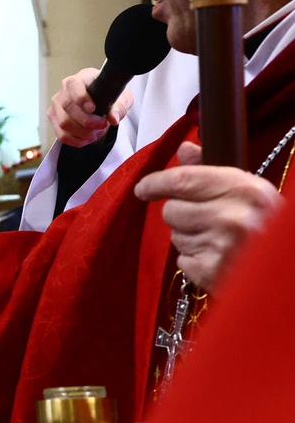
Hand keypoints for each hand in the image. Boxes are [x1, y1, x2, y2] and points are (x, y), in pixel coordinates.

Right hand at [47, 68, 134, 147]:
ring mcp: (56, 105)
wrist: (100, 100)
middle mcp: (64, 91)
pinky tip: (87, 139)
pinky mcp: (54, 119)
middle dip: (86, 121)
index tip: (93, 109)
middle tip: (102, 125)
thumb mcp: (121, 98)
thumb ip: (119, 107)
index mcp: (80, 79)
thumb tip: (113, 119)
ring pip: (64, 123)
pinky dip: (76, 140)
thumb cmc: (109, 96)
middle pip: (68, 107)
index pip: (74, 85)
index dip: (81, 98)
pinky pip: (61, 135)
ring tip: (96, 133)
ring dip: (82, 132)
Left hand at [134, 142, 284, 289]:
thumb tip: (184, 149)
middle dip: (182, 214)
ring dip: (189, 238)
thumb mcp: (249, 191)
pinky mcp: (211, 273)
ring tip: (218, 240)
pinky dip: (195, 261)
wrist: (286, 266)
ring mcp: (220, 247)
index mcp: (243, 190)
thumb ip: (211, 169)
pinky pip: (182, 261)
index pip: (182, 180)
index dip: (155, 183)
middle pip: (171, 210)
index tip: (142, 189)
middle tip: (207, 219)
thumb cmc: (269, 225)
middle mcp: (230, 217)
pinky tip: (218, 258)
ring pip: (175, 236)